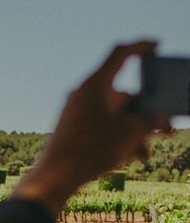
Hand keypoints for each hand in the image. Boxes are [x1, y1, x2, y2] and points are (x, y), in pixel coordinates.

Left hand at [14, 41, 170, 214]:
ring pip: (115, 115)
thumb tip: (159, 117)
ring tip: (144, 155)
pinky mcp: (72, 127)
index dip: (141, 47)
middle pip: (124, 95)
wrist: (55, 177)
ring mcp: (77, 111)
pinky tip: (129, 157)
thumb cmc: (91, 150)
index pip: (120, 54)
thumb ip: (151, 119)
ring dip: (134, 132)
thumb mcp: (131, 133)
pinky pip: (101, 126)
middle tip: (167, 131)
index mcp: (96, 85)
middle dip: (148, 115)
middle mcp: (84, 94)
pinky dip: (117, 137)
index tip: (156, 45)